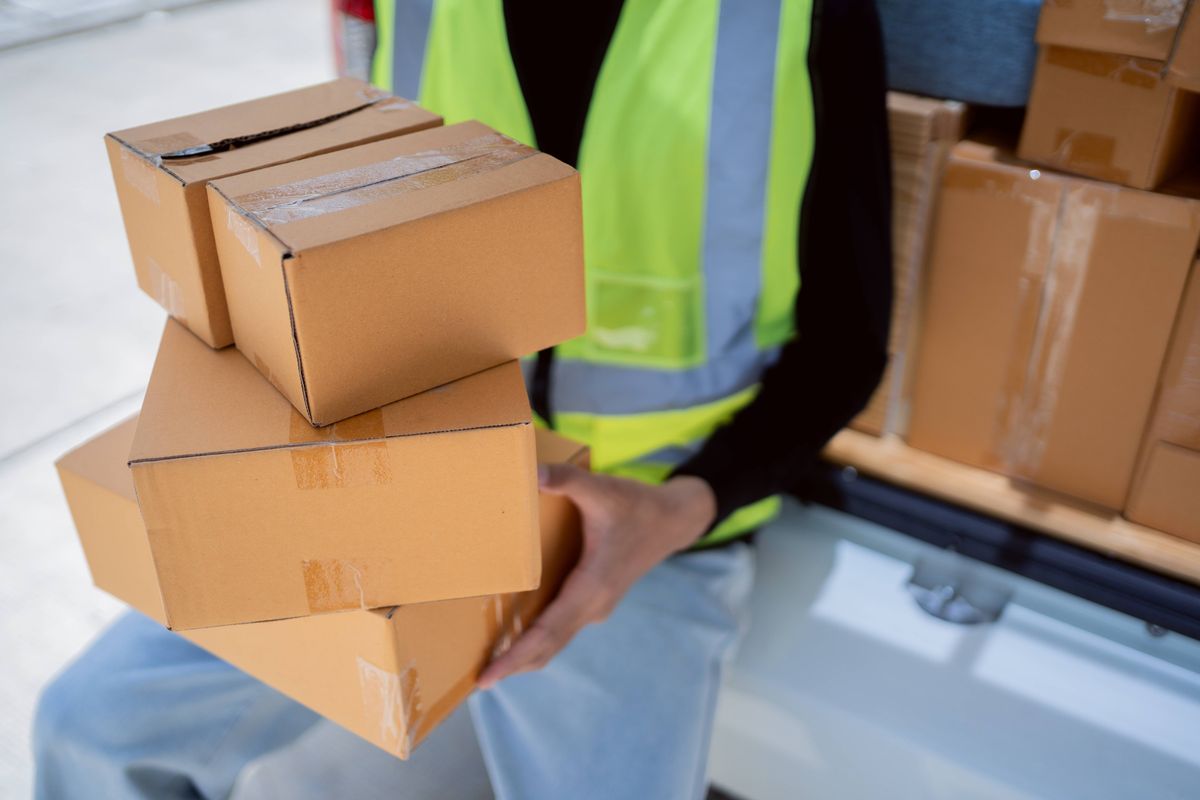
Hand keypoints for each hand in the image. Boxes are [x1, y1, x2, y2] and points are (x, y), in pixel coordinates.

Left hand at [477, 465, 716, 688]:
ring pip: (555, 641)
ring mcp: (595, 606)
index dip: (515, 656)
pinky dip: (538, 639)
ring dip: (525, 654)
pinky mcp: (595, 601)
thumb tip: (530, 472)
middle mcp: (593, 605)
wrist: (674, 520)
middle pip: (547, 647)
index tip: (488, 677)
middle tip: (475, 680)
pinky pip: (561, 629)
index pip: (547, 632)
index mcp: (592, 586)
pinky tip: (516, 634)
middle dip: (512, 665)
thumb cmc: (637, 505)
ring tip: (489, 663)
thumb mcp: (601, 489)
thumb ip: (565, 479)